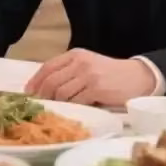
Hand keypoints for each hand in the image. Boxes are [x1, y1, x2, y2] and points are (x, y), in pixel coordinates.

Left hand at [24, 49, 155, 104]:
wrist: (137, 77)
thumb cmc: (110, 74)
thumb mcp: (88, 65)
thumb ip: (68, 72)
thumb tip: (43, 88)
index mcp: (75, 55)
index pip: (47, 66)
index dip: (35, 81)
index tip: (28, 93)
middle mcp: (79, 62)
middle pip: (51, 81)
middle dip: (42, 95)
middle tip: (40, 106)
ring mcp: (88, 75)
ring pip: (61, 92)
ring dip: (56, 103)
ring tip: (56, 110)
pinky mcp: (96, 88)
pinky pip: (76, 100)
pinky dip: (71, 107)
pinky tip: (72, 110)